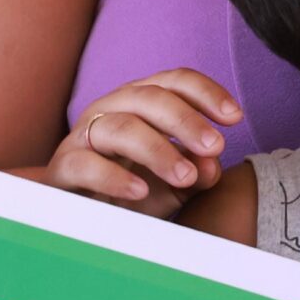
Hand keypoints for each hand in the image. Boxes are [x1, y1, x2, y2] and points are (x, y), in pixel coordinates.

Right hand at [43, 70, 238, 216]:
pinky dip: (115, 177)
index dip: (206, 92)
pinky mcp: (63, 167)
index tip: (235, 117)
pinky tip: (140, 191)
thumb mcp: (176, 184)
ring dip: (158, 150)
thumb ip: (198, 172)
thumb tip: (212, 164)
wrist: (84, 218)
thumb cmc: (135, 190)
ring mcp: (84, 135)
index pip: (175, 81)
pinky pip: (86, 164)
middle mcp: (113, 108)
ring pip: (121, 127)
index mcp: (142, 100)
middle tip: (216, 147)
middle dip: (186, 121)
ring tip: (185, 176)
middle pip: (151, 98)